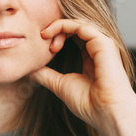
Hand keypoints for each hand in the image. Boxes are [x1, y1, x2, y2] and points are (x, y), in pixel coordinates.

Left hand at [29, 18, 135, 133]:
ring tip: (45, 37)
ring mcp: (102, 44)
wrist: (106, 113)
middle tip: (42, 40)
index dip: (56, 37)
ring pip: (77, 23)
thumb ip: (45, 74)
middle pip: (75, 27)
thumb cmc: (88, 103)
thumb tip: (29, 68)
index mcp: (91, 57)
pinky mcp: (103, 43)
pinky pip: (81, 25)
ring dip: (58, 27)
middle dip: (55, 30)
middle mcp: (98, 48)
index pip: (73, 36)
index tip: (41, 48)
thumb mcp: (59, 84)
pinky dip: (63, 26)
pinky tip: (50, 34)